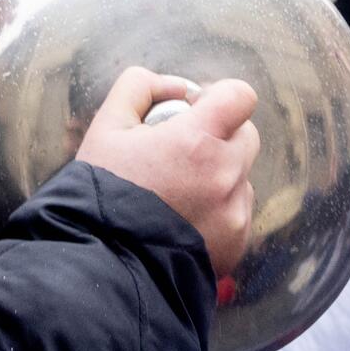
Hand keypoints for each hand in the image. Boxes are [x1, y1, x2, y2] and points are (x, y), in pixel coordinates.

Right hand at [75, 68, 258, 275]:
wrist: (107, 263)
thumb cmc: (104, 192)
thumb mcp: (106, 126)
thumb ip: (139, 88)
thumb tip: (175, 87)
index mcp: (198, 140)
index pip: (240, 96)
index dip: (220, 96)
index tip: (196, 109)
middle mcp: (226, 175)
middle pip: (245, 135)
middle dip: (219, 135)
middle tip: (180, 151)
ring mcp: (235, 212)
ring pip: (241, 175)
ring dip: (218, 175)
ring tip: (176, 192)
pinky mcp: (237, 242)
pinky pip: (238, 211)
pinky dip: (218, 210)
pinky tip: (183, 219)